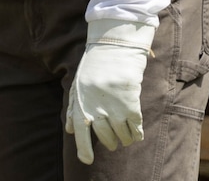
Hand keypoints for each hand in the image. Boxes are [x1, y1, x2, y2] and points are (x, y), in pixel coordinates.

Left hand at [65, 19, 154, 163]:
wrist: (113, 47)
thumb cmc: (94, 67)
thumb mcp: (77, 85)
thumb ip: (74, 108)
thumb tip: (70, 130)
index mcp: (80, 103)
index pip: (80, 133)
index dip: (83, 149)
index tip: (87, 161)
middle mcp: (95, 107)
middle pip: (105, 137)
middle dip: (110, 142)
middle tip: (113, 142)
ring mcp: (113, 106)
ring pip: (121, 134)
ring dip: (125, 138)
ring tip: (126, 137)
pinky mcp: (130, 103)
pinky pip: (135, 126)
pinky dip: (137, 132)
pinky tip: (137, 132)